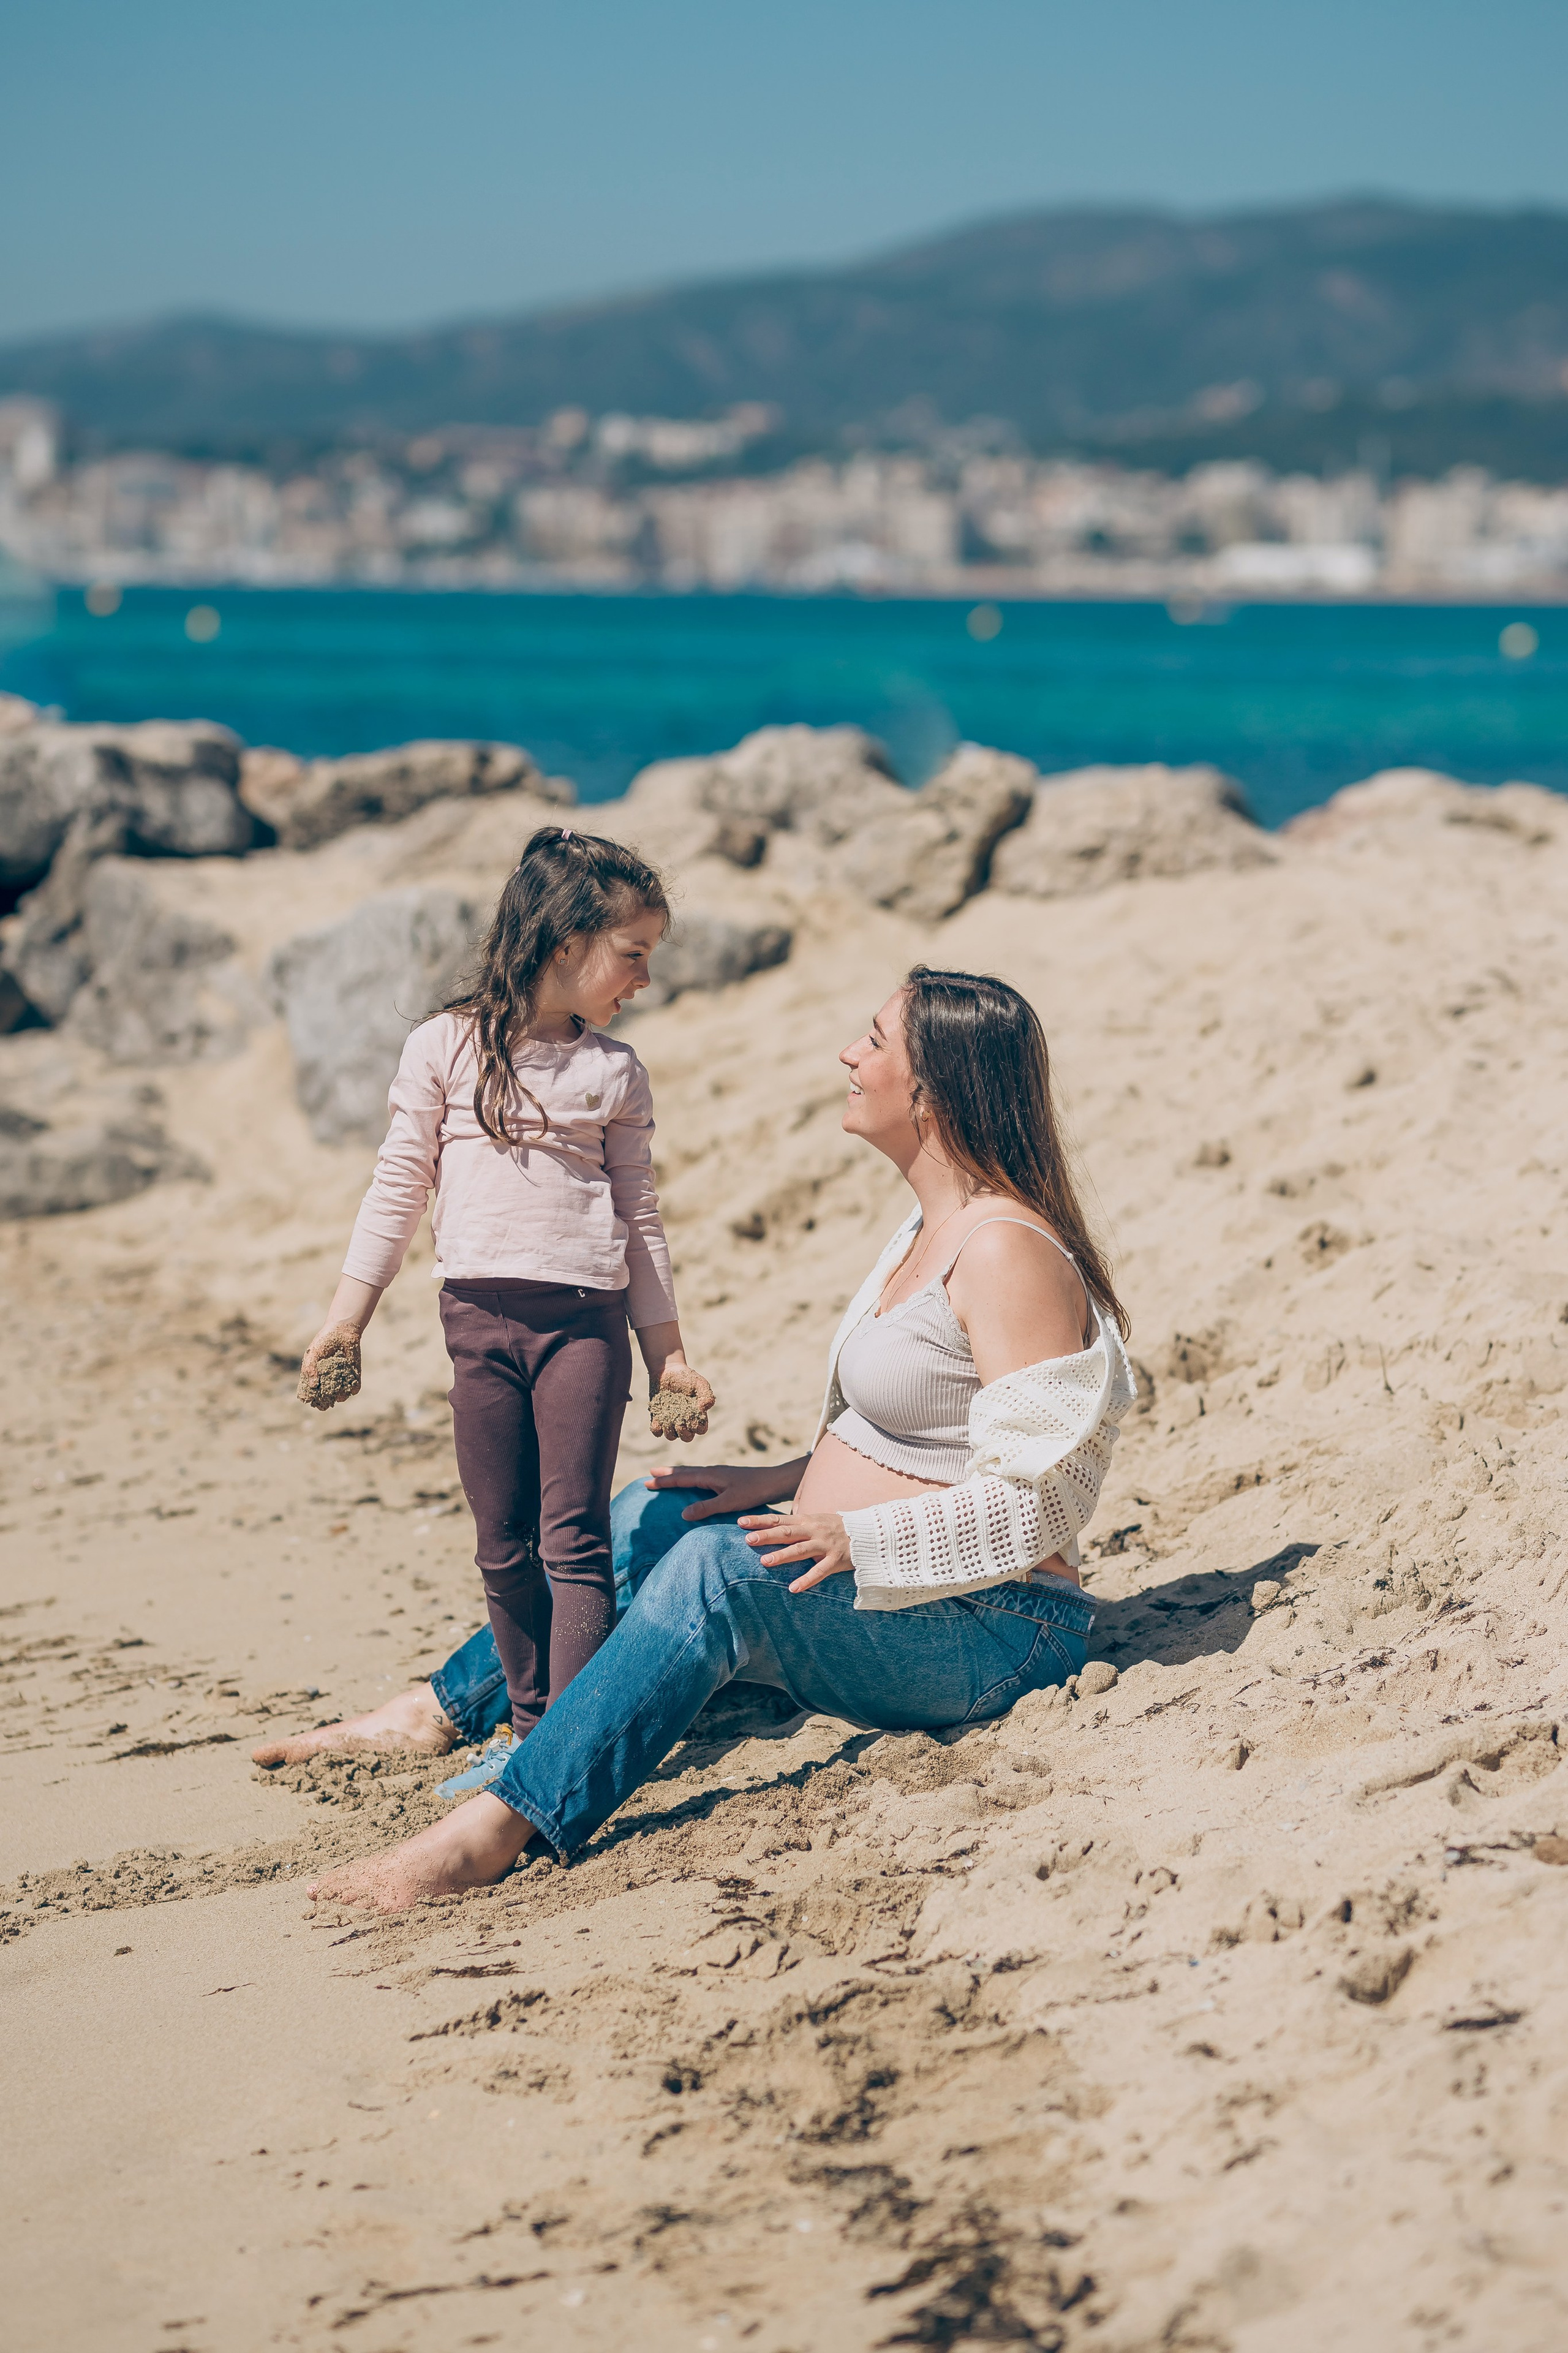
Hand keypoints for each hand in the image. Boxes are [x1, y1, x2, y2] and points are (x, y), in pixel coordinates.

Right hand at [298, 1320, 362, 1410]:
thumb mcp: (312, 1354)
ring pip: (340, 1396)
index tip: (310, 1398)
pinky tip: (350, 1385)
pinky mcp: (354, 1375)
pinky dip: (352, 1388)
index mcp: (315, 1377)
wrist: (342, 1331)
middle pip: (325, 1400)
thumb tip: (313, 1386)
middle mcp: (327, 1381)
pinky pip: (354, 1387)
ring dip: (339, 1396)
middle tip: (325, 1400)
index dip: (310, 1399)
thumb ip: (309, 1369)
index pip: (310, 1394)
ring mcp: (341, 1379)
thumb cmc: (324, 1342)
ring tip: (337, 1385)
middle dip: (325, 1403)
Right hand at [645, 1460, 800, 1521]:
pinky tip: (693, 1482)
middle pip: (684, 1471)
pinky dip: (690, 1477)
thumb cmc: (753, 1492)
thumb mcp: (728, 1503)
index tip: (647, 1481)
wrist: (774, 1482)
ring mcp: (719, 1474)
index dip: (664, 1481)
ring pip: (693, 1472)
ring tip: (665, 1476)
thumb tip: (683, 1513)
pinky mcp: (726, 1478)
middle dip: (667, 1475)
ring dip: (677, 1474)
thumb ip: (706, 1507)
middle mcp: (712, 1471)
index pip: (681, 1478)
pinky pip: (701, 1476)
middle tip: (649, 1475)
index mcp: (710, 1475)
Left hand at [646, 1358, 715, 1442]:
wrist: (667, 1370)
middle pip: (686, 1438)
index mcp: (697, 1415)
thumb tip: (703, 1409)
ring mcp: (670, 1421)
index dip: (698, 1427)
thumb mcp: (700, 1383)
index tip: (693, 1416)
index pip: (700, 1430)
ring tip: (668, 1418)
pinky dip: (657, 1428)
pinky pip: (656, 1431)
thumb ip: (707, 1395)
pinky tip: (658, 1418)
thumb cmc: (687, 1377)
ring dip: (670, 1431)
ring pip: (671, 1436)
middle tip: (680, 1422)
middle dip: (684, 1433)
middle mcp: (684, 1421)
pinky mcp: (657, 1418)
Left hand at [737, 1507, 852, 1592]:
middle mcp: (814, 1531)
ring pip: (800, 1550)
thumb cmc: (838, 1527)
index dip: (760, 1521)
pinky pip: (820, 1571)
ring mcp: (825, 1545)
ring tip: (765, 1562)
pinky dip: (806, 1580)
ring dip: (782, 1556)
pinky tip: (793, 1588)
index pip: (779, 1520)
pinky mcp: (836, 1560)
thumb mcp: (817, 1519)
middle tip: (748, 1539)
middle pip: (786, 1532)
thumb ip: (798, 1523)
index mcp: (807, 1521)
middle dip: (766, 1536)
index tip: (741, 1522)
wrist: (870, 1532)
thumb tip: (775, 1523)